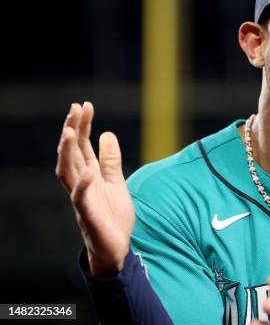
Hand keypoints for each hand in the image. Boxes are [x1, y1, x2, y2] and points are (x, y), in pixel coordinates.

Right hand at [55, 102, 134, 276]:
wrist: (116, 248)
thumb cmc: (113, 216)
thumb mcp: (116, 183)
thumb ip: (111, 161)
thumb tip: (107, 134)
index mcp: (88, 176)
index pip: (81, 147)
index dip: (82, 126)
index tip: (85, 105)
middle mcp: (81, 185)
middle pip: (71, 154)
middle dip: (72, 131)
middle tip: (75, 108)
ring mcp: (82, 200)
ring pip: (67, 173)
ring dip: (68, 152)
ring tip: (71, 131)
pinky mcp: (88, 215)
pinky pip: (81, 199)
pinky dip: (83, 184)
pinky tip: (89, 170)